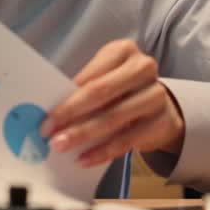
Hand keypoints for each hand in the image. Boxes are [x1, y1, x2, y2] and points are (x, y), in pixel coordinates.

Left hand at [40, 39, 184, 166]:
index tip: (46, 119)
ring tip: (62, 146)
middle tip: (50, 135)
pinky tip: (84, 159)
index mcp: (123, 51)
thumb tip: (51, 116)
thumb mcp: (103, 79)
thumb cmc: (121, 90)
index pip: (91, 77)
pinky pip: (128, 139)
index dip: (66, 100)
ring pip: (114, 117)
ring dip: (83, 134)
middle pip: (101, 93)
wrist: (158, 105)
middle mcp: (143, 67)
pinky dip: (102, 151)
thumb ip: (81, 91)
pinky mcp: (163, 120)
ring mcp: (156, 94)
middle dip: (71, 116)